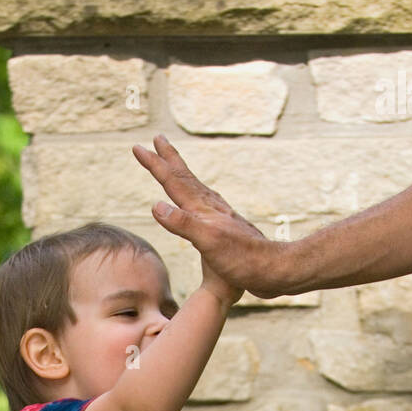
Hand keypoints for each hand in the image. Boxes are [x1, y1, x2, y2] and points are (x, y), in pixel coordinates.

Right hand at [132, 133, 281, 298]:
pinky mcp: (228, 230)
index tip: (137, 147)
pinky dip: (196, 196)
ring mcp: (221, 218)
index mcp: (203, 211)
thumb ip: (183, 224)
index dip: (155, 165)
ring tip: (175, 166)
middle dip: (169, 159)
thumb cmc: (243, 262)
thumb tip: (155, 205)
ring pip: (196, 189)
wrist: (274, 271)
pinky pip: (206, 205)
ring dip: (182, 175)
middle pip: (186, 178)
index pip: (174, 182)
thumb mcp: (210, 244)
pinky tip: (200, 202)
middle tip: (157, 139)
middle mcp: (212, 209)